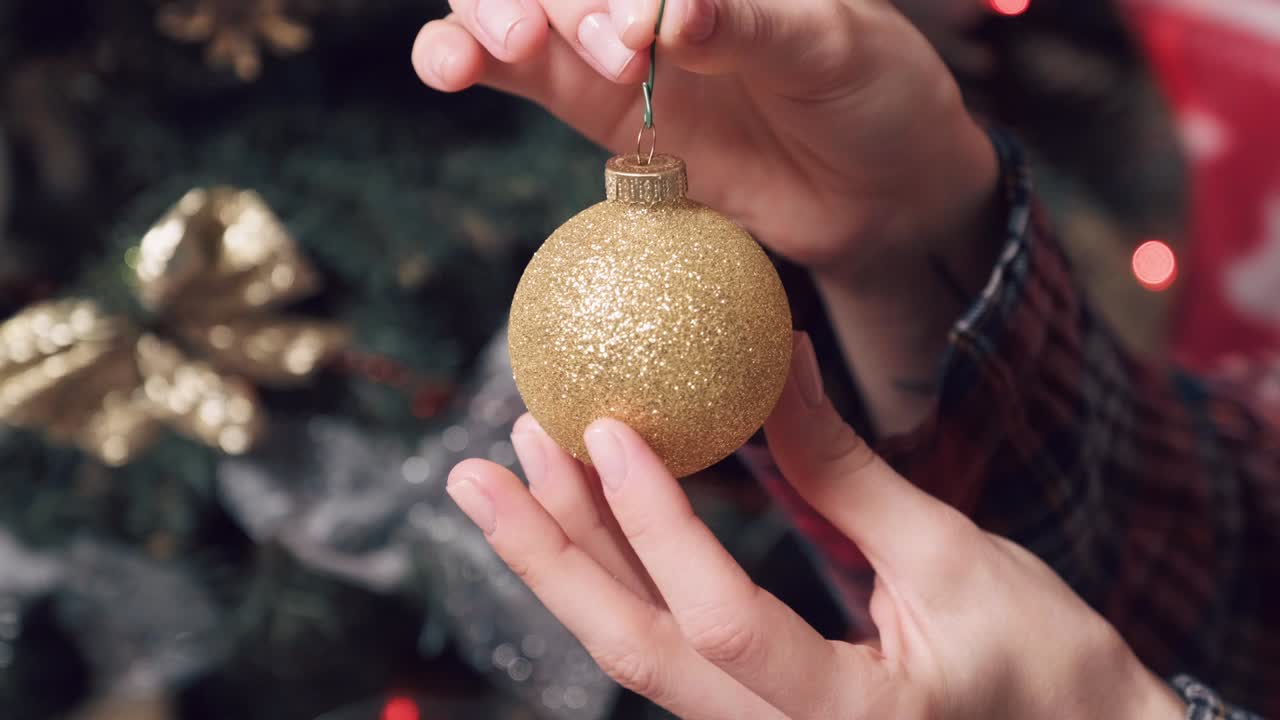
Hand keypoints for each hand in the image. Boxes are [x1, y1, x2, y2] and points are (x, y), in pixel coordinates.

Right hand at [410, 0, 996, 286]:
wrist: (878, 192)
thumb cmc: (872, 93)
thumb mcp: (830, 46)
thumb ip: (750, 25)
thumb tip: (675, 12)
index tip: (640, 33)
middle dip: (553, 1)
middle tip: (614, 56)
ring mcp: (612, 42)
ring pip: (511, 8)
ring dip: (486, 18)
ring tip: (505, 49)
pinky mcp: (595, 106)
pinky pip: (514, 72)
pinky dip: (464, 60)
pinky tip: (449, 69)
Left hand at [446, 333, 1184, 718]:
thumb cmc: (1045, 665)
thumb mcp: (954, 558)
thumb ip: (847, 472)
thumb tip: (775, 361)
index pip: (723, 622)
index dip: (656, 525)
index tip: (607, 430)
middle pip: (636, 652)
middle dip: (548, 554)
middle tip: (477, 470)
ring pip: (638, 648)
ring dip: (570, 555)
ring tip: (510, 468)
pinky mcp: (752, 709)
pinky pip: (665, 644)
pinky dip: (618, 573)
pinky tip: (584, 511)